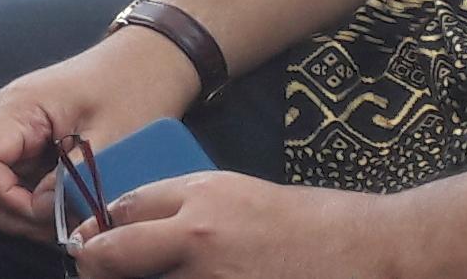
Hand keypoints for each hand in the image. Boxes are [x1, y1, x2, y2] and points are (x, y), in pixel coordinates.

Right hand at [0, 29, 208, 241]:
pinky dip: (30, 201)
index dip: (7, 198)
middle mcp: (5, 117)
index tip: (51, 213)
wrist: (148, 61)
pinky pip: (11, 178)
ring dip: (18, 210)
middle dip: (6, 211)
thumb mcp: (111, 139)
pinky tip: (64, 206)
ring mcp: (14, 129)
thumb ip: (73, 178)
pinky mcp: (28, 140)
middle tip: (53, 226)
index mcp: (18, 108)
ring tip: (63, 219)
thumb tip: (47, 213)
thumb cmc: (134, 90)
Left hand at [73, 171, 397, 276]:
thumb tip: (140, 229)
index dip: (100, 230)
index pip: (121, 210)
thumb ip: (189, 209)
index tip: (91, 244)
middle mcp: (197, 237)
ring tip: (149, 275)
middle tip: (94, 269)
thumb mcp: (242, 196)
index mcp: (200, 196)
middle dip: (96, 265)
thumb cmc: (316, 222)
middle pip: (112, 255)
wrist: (375, 250)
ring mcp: (212, 278)